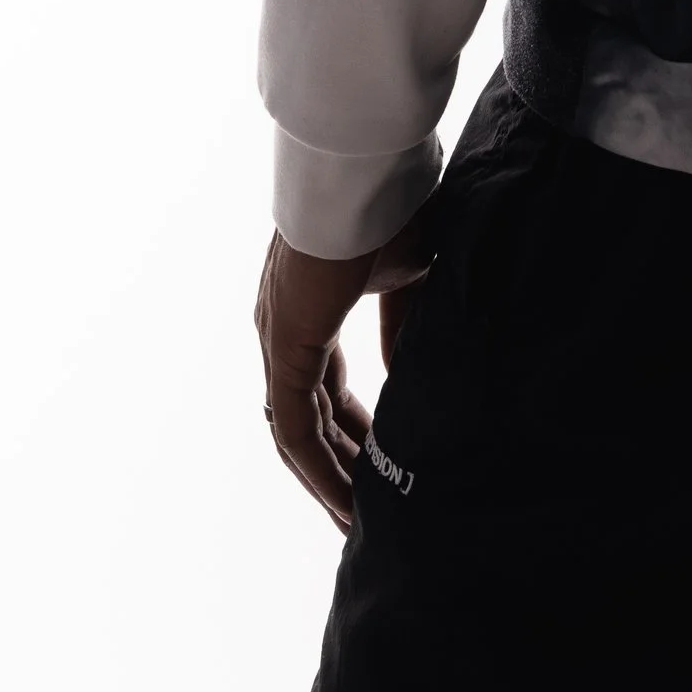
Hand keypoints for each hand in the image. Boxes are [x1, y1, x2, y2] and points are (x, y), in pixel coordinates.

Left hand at [255, 202, 438, 529]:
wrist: (365, 169)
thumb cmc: (393, 204)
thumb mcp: (410, 272)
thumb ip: (404, 326)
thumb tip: (405, 375)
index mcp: (312, 308)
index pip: (329, 387)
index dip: (356, 429)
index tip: (386, 461)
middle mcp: (286, 329)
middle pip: (312, 417)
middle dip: (342, 464)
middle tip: (372, 507)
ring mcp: (281, 339)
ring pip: (299, 431)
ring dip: (328, 478)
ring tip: (358, 521)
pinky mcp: (286, 346)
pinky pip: (297, 427)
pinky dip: (319, 467)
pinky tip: (346, 500)